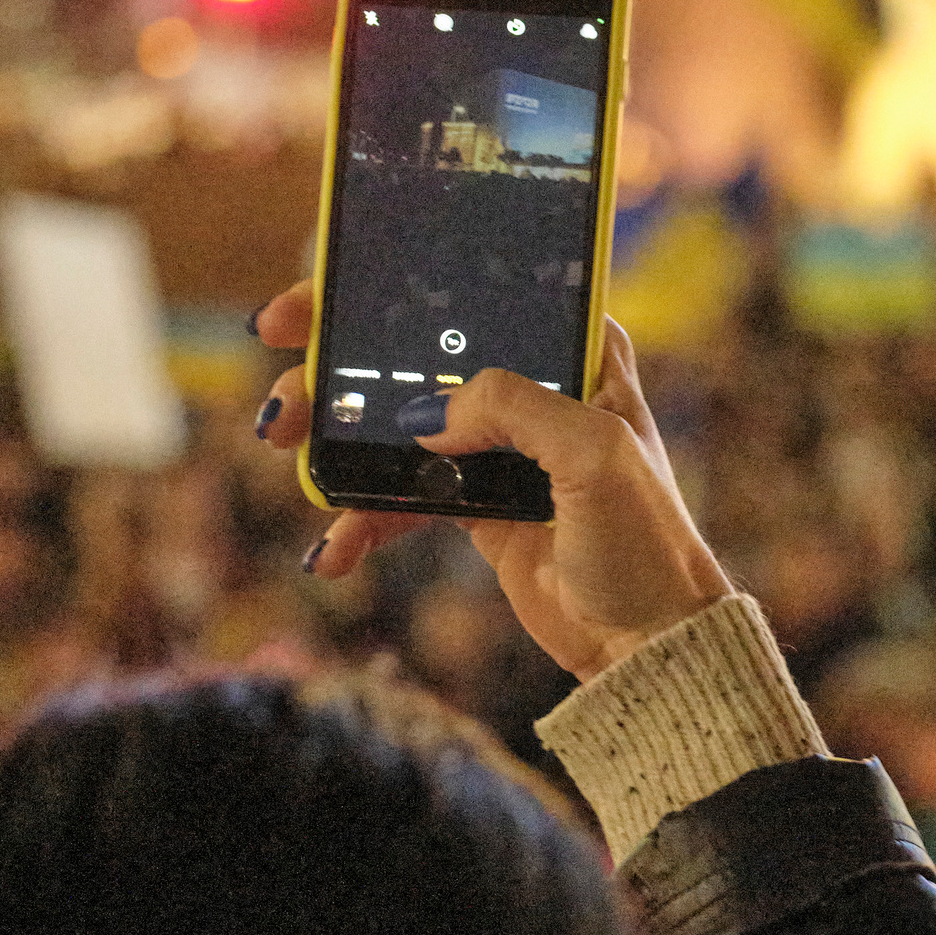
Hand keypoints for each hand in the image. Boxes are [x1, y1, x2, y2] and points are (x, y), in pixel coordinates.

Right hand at [253, 283, 728, 681]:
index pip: (467, 296)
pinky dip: (360, 518)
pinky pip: (398, 497)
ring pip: (393, 424)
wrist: (650, 641)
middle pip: (411, 356)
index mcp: (572, 350)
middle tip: (285, 404)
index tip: (306, 310)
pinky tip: (334, 548)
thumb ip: (511, 409)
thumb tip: (424, 413)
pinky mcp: (473, 504)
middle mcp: (530, 387)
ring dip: (336, 444)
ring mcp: (496, 446)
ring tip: (297, 467)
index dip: (381, 293)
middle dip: (334, 372)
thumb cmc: (647, 541)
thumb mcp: (593, 454)